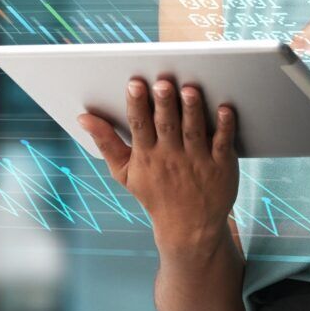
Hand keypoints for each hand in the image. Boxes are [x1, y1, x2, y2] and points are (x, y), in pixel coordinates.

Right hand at [77, 76, 239, 251]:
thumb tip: (84, 118)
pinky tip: (225, 109)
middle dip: (164, 103)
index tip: (134, 84)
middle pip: (167, 125)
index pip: (140, 126)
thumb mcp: (124, 172)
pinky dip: (225, 127)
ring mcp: (198, 161)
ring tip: (190, 90)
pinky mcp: (221, 165)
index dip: (136, 105)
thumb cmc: (155, 193)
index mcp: (147, 156)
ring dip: (192, 110)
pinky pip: (223, 143)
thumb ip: (106, 142)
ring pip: (194, 131)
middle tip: (162, 82)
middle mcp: (172, 157)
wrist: (190, 228)